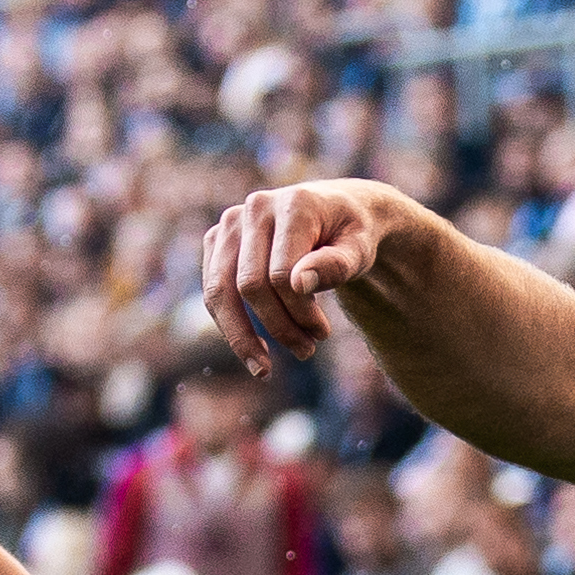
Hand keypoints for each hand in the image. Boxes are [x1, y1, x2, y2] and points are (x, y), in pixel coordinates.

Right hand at [202, 182, 399, 368]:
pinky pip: (213, 292)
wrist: (337, 213)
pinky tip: (253, 350)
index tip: (322, 334)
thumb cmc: (352, 236)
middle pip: (248, 285)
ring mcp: (230, 223)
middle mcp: (255, 208)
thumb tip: (298, 283)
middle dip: (277, 326)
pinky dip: (229, 325)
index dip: (299, 313)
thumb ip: (336, 265)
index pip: (280, 274)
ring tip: (265, 369)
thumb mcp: (360, 250)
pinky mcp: (217, 240)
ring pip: (219, 291)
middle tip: (307, 351)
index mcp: (293, 205)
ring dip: (242, 337)